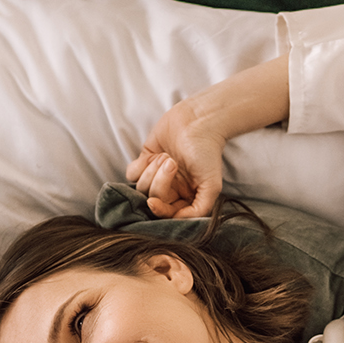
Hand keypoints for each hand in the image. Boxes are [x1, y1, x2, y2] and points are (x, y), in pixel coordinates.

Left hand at [127, 102, 225, 219]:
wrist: (197, 121)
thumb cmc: (207, 151)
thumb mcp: (212, 185)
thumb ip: (200, 209)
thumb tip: (178, 222)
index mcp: (186, 197)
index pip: (167, 214)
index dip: (159, 211)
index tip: (153, 204)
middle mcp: (171, 189)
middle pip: (153, 200)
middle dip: (159, 183)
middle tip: (172, 163)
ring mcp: (156, 175)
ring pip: (141, 188)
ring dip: (152, 172)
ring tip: (167, 156)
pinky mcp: (145, 161)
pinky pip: (132, 174)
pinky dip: (140, 166)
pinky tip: (154, 155)